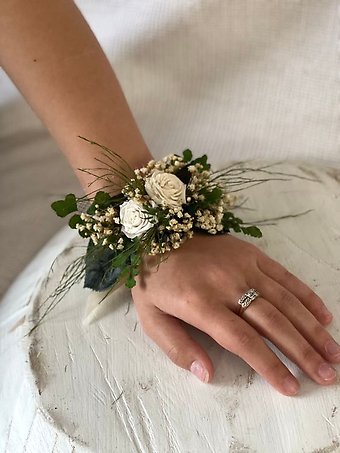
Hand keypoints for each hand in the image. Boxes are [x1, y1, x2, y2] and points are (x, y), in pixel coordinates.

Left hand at [131, 233, 339, 395]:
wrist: (157, 233)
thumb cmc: (154, 280)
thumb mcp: (151, 317)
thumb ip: (177, 347)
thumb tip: (207, 375)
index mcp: (201, 304)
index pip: (243, 340)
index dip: (270, 365)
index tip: (291, 387)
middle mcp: (227, 284)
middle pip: (272, 323)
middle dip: (302, 352)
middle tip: (326, 376)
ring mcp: (243, 266)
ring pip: (285, 301)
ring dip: (312, 328)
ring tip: (333, 353)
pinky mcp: (251, 253)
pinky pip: (284, 275)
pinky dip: (306, 295)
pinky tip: (323, 315)